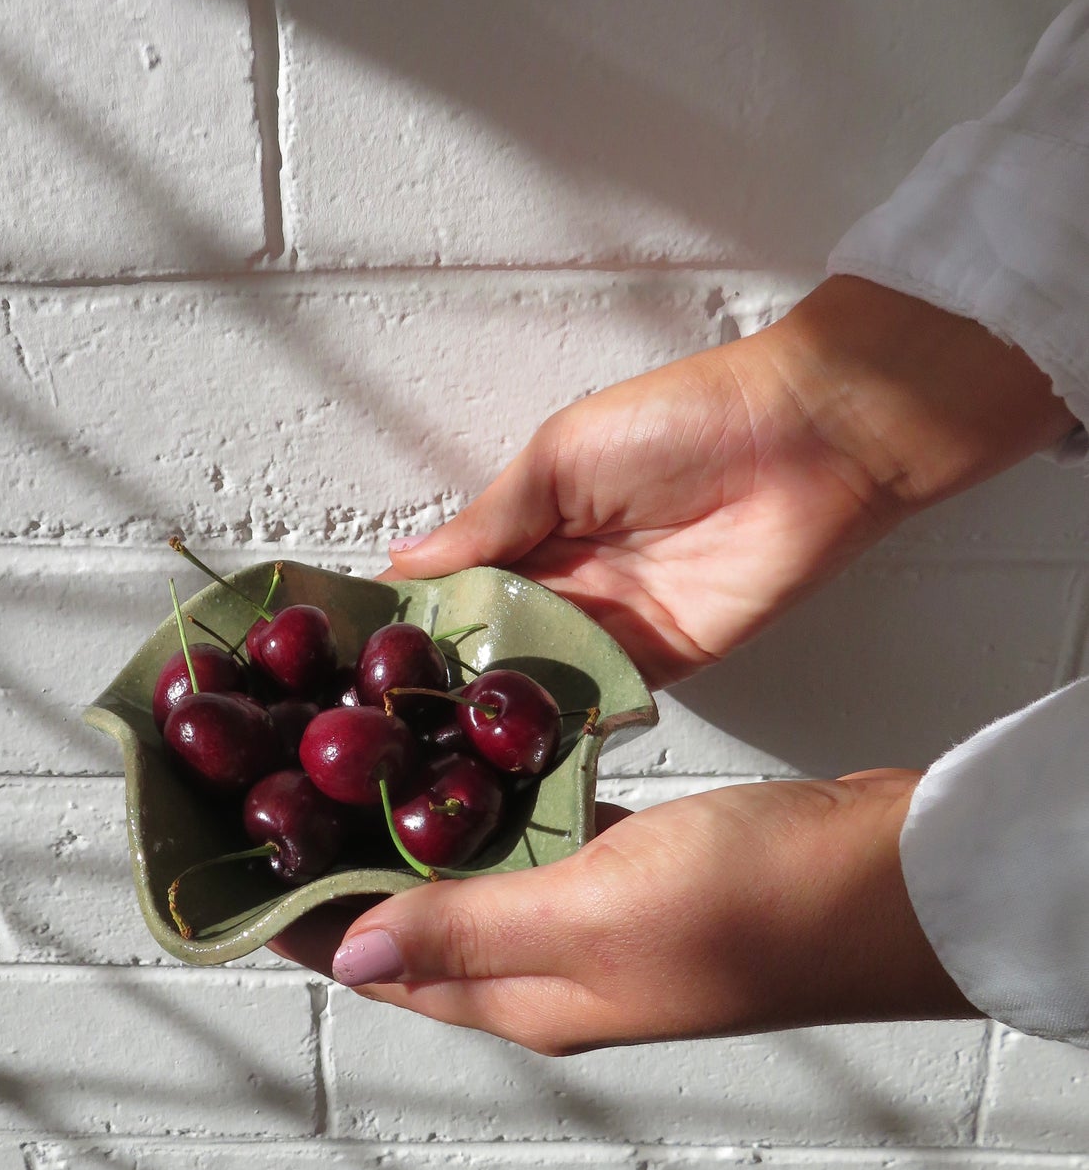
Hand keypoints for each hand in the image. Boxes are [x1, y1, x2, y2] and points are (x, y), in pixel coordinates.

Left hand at [271, 770, 972, 1051]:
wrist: (896, 884)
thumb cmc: (758, 907)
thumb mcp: (593, 914)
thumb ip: (468, 929)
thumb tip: (344, 954)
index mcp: (526, 1000)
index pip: (375, 965)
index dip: (299, 920)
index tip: (232, 863)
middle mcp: (549, 973)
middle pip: (412, 923)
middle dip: (342, 868)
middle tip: (278, 788)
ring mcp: (596, 925)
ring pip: (472, 879)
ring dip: (411, 831)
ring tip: (349, 762)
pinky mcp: (638, 877)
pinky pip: (536, 843)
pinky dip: (493, 806)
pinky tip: (472, 759)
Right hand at [389, 277, 1073, 686]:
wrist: (812, 440)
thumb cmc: (683, 421)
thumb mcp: (559, 458)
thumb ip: (487, 523)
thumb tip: (402, 565)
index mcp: (537, 522)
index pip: (460, 580)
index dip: (415, 615)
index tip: (358, 657)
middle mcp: (569, 579)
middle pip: (493, 636)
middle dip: (446, 672)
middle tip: (384, 719)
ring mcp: (614, 626)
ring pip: (537, 675)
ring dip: (495, 703)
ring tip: (428, 743)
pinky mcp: (662, 664)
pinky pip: (598, 699)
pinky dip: (558, 721)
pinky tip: (507, 748)